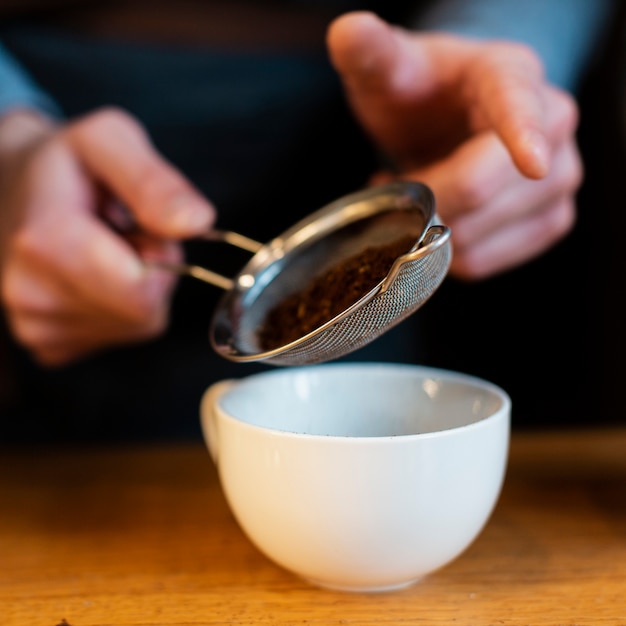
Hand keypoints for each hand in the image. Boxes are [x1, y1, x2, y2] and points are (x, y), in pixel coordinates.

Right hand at [0, 107, 214, 364]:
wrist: (9, 189)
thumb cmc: (64, 164)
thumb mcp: (108, 140)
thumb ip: (153, 180)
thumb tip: (197, 222)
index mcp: (46, 244)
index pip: (142, 292)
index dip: (160, 258)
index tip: (136, 226)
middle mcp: (32, 297)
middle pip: (145, 313)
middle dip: (153, 274)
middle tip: (122, 234)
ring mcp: (38, 329)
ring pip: (135, 326)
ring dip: (136, 290)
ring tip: (102, 251)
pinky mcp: (50, 347)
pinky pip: (118, 337)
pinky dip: (119, 309)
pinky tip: (91, 277)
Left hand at [327, 12, 581, 278]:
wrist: (446, 120)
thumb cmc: (421, 92)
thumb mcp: (391, 69)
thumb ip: (371, 53)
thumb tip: (347, 32)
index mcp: (513, 75)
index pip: (520, 107)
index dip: (524, 137)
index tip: (531, 163)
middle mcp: (553, 124)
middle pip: (481, 190)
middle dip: (423, 199)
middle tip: (398, 183)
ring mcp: (558, 179)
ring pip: (478, 237)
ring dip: (430, 229)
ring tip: (419, 194)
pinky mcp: (548, 220)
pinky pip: (483, 261)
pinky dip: (445, 254)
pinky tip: (439, 219)